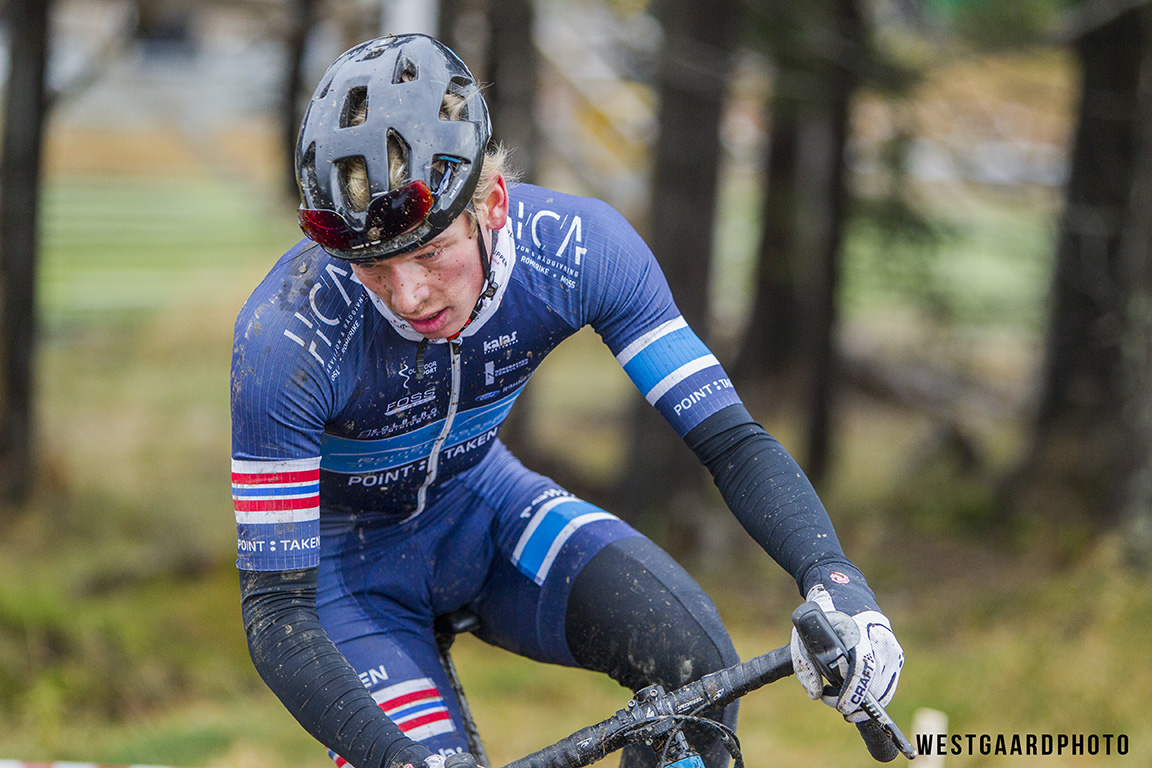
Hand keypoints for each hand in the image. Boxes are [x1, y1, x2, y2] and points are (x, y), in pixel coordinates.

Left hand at [790, 585, 903, 722]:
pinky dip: (872, 695)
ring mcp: (892, 649)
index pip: (863, 667)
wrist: (848, 598)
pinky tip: (854, 693)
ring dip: (864, 702)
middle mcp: (881, 640)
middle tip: (833, 702)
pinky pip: (887, 685)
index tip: (842, 707)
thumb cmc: (824, 619)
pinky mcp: (896, 656)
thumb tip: (816, 695)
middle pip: (876, 685)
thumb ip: (805, 665)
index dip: (854, 691)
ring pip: (884, 690)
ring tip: (840, 696)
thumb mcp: (805, 636)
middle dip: (855, 703)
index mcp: (858, 631)